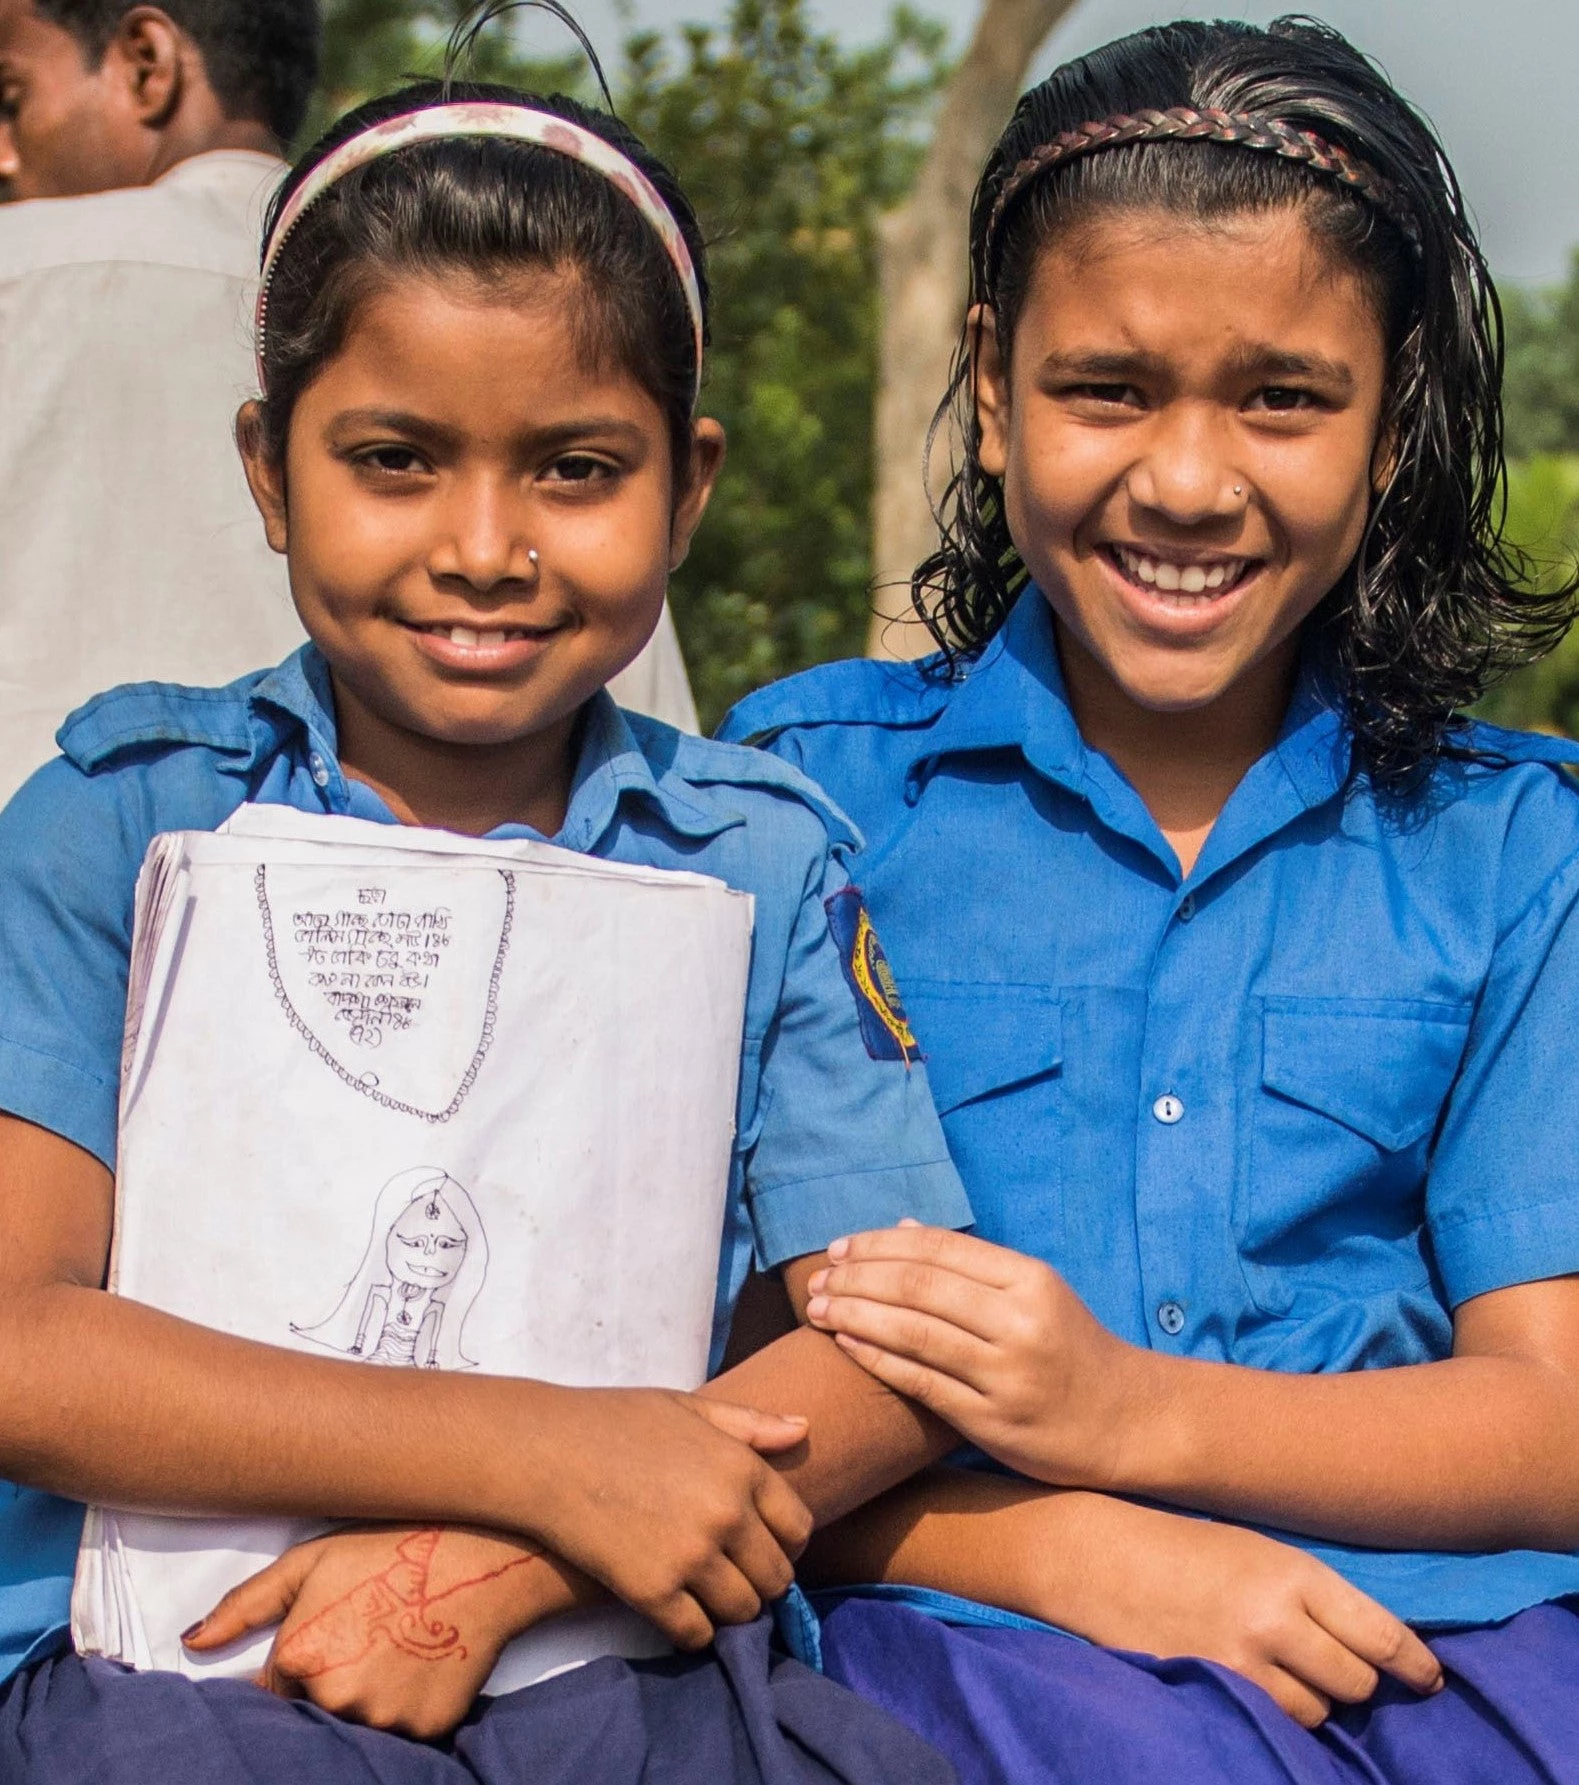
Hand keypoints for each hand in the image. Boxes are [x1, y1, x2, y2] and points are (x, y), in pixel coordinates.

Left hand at [184, 1525, 586, 1738]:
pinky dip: (405, 1706)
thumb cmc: (392, 1550)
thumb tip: (193, 1643)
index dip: (295, 1669)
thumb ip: (247, 1604)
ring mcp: (384, 1719)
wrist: (483, 1556)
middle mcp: (338, 1698)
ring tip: (396, 1646)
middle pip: (315, 1710)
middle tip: (367, 1637)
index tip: (326, 1643)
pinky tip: (420, 1663)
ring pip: (357, 1723)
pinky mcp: (426, 1730)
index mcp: (302, 1655)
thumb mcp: (313, 1560)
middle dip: (331, 1682)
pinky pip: (401, 1732)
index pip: (273, 1694)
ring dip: (368, 1697)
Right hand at [520, 1388, 812, 1647]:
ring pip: (743, 1611)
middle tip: (733, 1576)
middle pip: (777, 1577)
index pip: (799, 1528)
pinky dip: (693, 1630)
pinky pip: (698, 1633)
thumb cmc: (615, 1421)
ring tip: (707, 1595)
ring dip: (730, 1610)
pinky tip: (676, 1611)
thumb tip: (804, 1430)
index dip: (785, 1542)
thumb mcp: (688, 1407)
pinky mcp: (653, 1592)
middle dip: (761, 1581)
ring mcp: (691, 1556)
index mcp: (742, 1467)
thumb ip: (750, 1423)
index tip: (762, 1546)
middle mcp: (727, 1514)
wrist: (546, 1451)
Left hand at [805, 1224, 1130, 1485]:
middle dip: (856, 1277)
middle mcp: (1019, 1321)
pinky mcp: (994, 1421)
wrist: (1128, 1420)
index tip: (838, 1247)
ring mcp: (1006, 1373)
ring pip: (913, 1332)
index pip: (937, 1248)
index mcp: (1029, 1279)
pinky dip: (876, 1359)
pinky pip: (921, 1383)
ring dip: (855, 1315)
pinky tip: (846, 1345)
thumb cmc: (1070, 1348)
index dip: (878, 1244)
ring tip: (817, 1309)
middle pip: (918, 1286)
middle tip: (817, 1279)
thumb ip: (970, 1263)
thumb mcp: (1035, 1292)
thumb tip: (901, 1227)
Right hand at [1045, 1498, 1442, 1728]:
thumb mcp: (1253, 1547)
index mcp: (1292, 1571)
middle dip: (1356, 1679)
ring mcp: (1242, 1660)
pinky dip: (1278, 1711)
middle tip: (1338, 1666)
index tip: (1429, 1678)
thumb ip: (1308, 1591)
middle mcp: (1276, 1619)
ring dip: (1314, 1698)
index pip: (1380, 1633)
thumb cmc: (1177, 1541)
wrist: (1094, 1551)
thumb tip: (1367, 1640)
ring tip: (1285, 1670)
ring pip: (1319, 1710)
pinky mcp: (1212, 1687)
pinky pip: (1275, 1721)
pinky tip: (1259, 1686)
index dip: (1414, 1664)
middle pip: (1357, 1680)